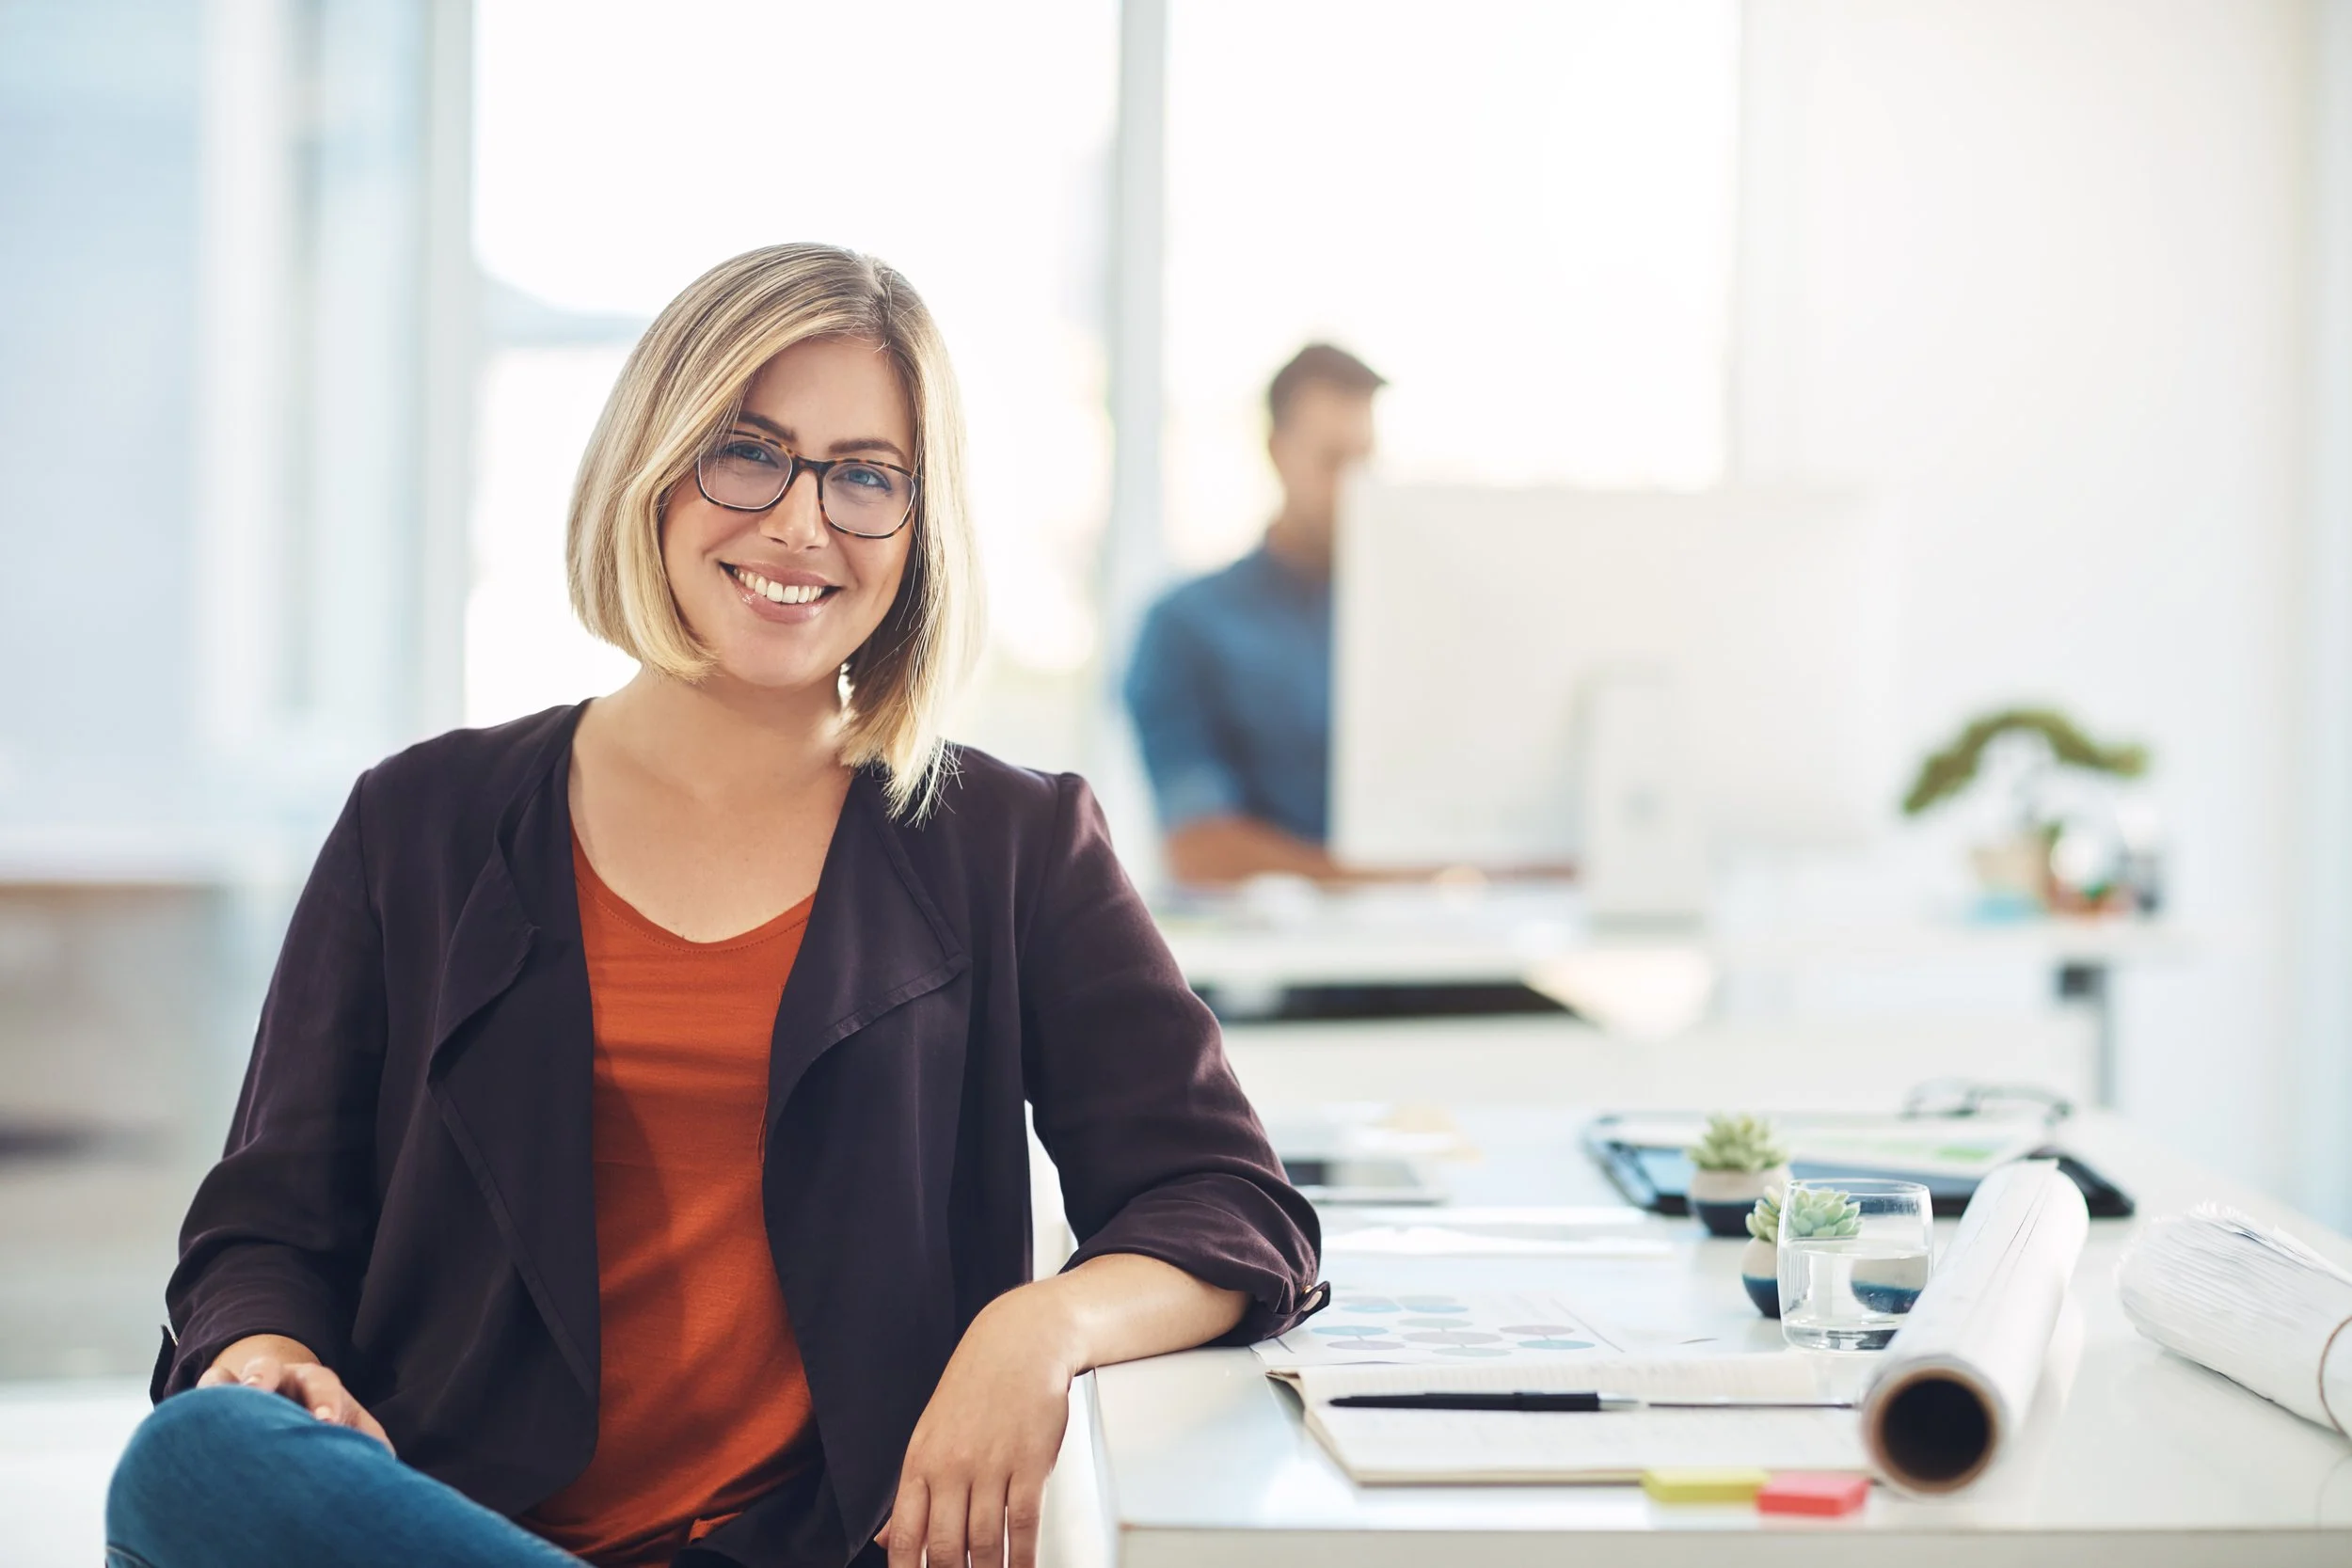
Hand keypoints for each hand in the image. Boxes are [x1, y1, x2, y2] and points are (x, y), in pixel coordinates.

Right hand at [198, 1333, 392, 1452]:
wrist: (289, 1402)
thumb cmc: (323, 1420)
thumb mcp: (349, 1425)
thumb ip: (364, 1440)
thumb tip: (382, 1463)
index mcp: (315, 1382)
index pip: (322, 1383)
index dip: (324, 1401)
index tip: (325, 1422)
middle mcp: (277, 1377)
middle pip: (269, 1368)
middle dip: (264, 1379)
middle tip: (259, 1392)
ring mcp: (242, 1385)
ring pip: (226, 1377)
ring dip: (222, 1388)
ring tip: (216, 1403)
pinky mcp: (215, 1401)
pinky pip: (202, 1395)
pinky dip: (196, 1403)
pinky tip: (192, 1422)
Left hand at [882, 1285, 1075, 1567]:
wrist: (1021, 1342)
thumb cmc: (975, 1387)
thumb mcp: (929, 1432)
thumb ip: (912, 1490)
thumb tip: (886, 1541)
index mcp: (920, 1461)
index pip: (905, 1534)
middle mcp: (952, 1466)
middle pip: (945, 1547)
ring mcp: (992, 1465)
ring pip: (985, 1542)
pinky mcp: (1030, 1463)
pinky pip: (1024, 1524)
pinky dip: (1023, 1557)